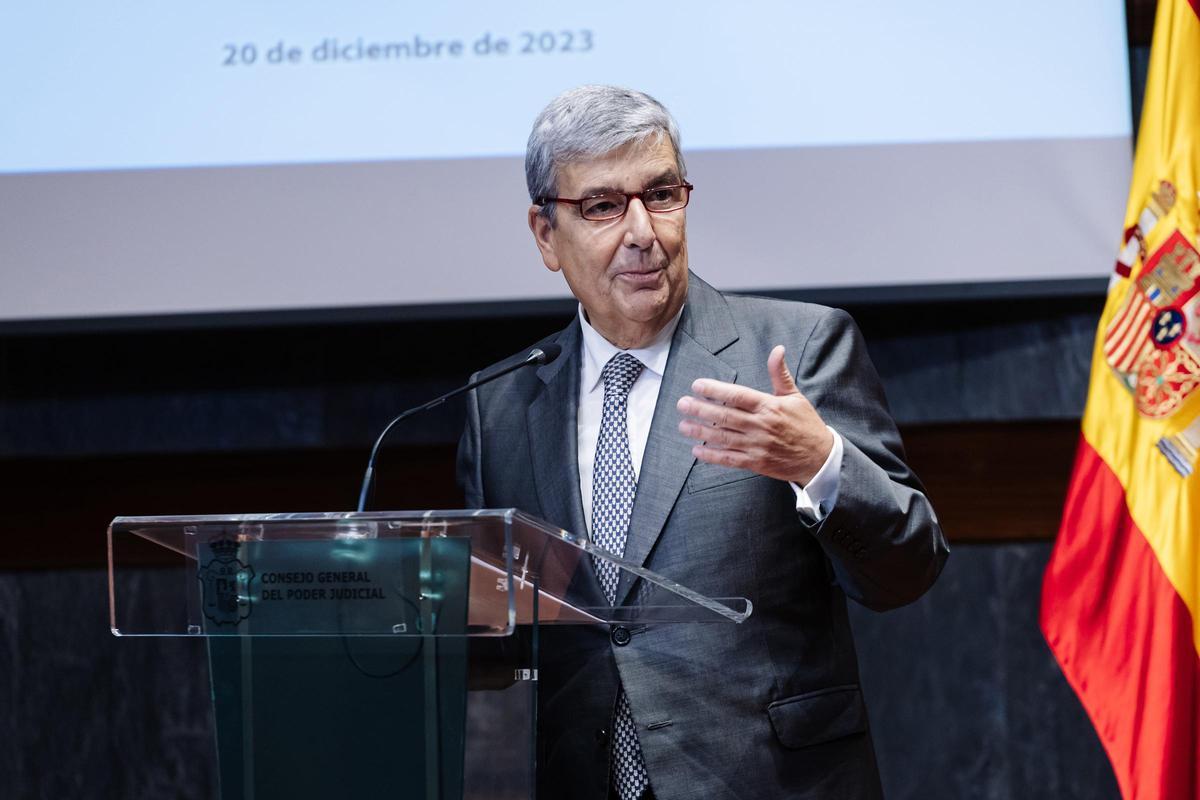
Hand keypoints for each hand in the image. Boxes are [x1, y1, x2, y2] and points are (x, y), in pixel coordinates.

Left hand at [677, 345, 832, 484]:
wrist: (819, 458)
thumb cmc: (806, 424)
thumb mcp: (795, 396)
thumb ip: (780, 374)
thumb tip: (777, 349)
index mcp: (769, 406)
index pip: (738, 396)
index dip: (716, 390)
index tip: (697, 386)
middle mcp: (761, 426)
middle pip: (725, 416)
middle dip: (701, 409)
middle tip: (682, 404)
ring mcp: (757, 445)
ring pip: (723, 438)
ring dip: (700, 431)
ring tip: (683, 425)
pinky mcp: (756, 462)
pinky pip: (730, 459)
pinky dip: (712, 456)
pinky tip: (697, 450)